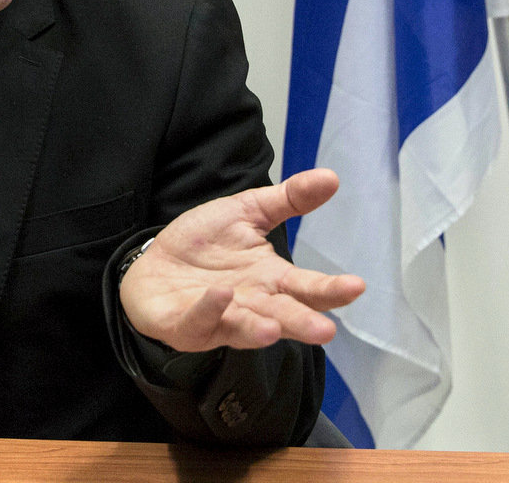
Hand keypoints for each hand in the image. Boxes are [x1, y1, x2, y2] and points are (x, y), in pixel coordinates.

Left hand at [119, 169, 364, 352]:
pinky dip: (211, 309)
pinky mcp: (188, 325)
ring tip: (273, 329)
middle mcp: (253, 304)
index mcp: (272, 279)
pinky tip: (222, 295)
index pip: (308, 288)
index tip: (356, 285)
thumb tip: (332, 177)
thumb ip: (288, 199)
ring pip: (245, 328)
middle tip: (325, 331)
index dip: (331, 289)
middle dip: (303, 323)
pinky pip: (200, 319)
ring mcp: (221, 318)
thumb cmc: (204, 244)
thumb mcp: (247, 212)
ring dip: (259, 329)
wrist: (153, 265)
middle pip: (283, 315)